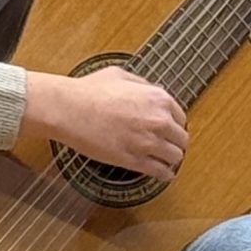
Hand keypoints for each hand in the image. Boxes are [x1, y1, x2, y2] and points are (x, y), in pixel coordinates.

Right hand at [23, 66, 188, 177]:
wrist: (70, 109)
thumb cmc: (90, 91)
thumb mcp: (121, 75)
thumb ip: (141, 84)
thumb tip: (149, 90)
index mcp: (158, 98)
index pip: (180, 118)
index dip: (174, 126)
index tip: (170, 131)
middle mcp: (159, 121)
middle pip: (181, 139)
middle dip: (175, 143)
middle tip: (168, 147)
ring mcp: (148, 142)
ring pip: (175, 157)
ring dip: (171, 160)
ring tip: (165, 161)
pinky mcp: (134, 160)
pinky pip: (160, 172)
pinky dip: (164, 175)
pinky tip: (163, 175)